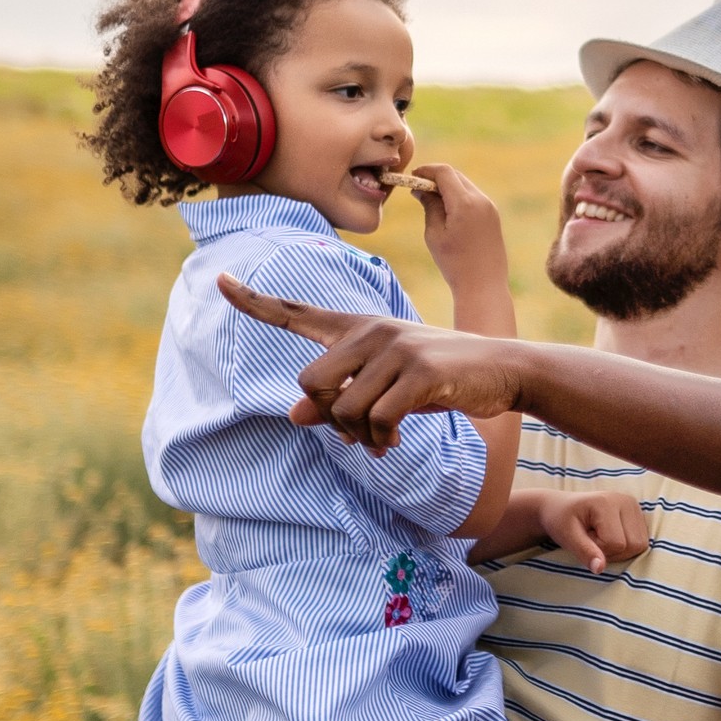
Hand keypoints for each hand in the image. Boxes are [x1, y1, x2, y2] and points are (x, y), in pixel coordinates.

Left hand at [218, 273, 530, 451]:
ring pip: (343, 410)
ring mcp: (396, 349)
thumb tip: (293, 416)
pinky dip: (383, 439)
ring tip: (382, 439)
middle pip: (310, 383)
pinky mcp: (420, 373)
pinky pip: (377, 420)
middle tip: (357, 433)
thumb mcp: (384, 387)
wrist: (501, 370)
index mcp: (358, 329)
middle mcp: (372, 331)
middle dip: (329, 418)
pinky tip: (397, 438)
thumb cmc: (437, 380)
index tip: (219, 281)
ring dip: (360, 437)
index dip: (253, 301)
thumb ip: (338, 399)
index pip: (296, 311)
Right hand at [409, 161, 503, 288]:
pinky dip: (459, 197)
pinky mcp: (493, 216)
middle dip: (436, 178)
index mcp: (465, 203)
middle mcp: (481, 200)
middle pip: (456, 176)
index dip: (426, 171)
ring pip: (465, 185)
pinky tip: (447, 211)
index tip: (412, 177)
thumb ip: (430, 206)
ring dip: (448, 187)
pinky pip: (474, 198)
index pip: (444, 172)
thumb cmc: (455, 264)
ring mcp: (490, 208)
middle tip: (418, 188)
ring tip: (430, 201)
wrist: (484, 286)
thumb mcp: (435, 234)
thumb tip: (422, 189)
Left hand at [541, 490, 647, 573]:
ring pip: (640, 545)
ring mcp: (635, 507)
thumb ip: (584, 552)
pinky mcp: (638, 514)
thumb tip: (600, 569)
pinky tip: (609, 536)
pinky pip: (641, 542)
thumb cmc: (560, 520)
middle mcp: (626, 501)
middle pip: (634, 545)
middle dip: (611, 551)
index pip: (616, 543)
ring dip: (619, 550)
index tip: (583, 538)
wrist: (559, 507)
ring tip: (600, 537)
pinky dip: (625, 546)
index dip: (598, 550)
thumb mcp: (567, 536)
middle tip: (592, 540)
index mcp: (607, 502)